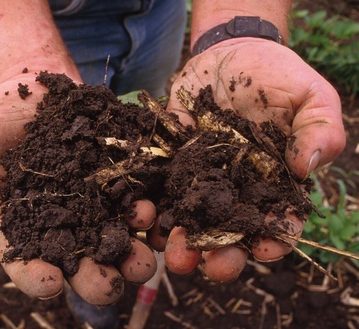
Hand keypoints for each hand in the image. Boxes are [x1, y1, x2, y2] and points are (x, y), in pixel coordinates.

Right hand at [0, 70, 157, 304]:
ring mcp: (94, 201)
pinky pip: (134, 199)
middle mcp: (62, 220)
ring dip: (129, 252)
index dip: (36, 275)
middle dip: (94, 277)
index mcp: (22, 222)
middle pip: (78, 260)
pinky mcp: (119, 178)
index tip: (50, 284)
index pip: (26, 260)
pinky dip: (144, 212)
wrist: (37, 86)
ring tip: (140, 259)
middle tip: (108, 286)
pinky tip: (150, 215)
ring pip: (113, 237)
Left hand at [161, 38, 344, 281]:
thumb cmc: (276, 76)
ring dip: (179, 239)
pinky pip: (158, 187)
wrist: (230, 53)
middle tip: (208, 266)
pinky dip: (151, 203)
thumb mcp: (310, 96)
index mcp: (272, 183)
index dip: (273, 241)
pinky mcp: (170, 161)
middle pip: (228, 233)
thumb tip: (309, 165)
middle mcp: (234, 189)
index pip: (277, 223)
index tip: (263, 249)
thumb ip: (319, 128)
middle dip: (219, 254)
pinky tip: (144, 215)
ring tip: (170, 249)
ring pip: (189, 219)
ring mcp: (199, 178)